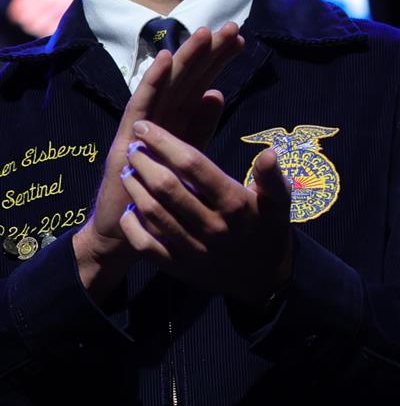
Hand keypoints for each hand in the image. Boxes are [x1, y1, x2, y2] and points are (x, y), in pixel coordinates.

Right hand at [73, 20, 248, 300]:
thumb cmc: (156, 201)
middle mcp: (156, 121)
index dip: (217, 63)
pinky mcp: (126, 140)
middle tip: (230, 26)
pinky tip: (166, 59)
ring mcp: (139, 129)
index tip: (239, 40)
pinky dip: (152, 82)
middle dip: (206, 53)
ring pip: (165, 87)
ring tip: (204, 33)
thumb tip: (217, 95)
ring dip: (184, 59)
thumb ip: (199, 127)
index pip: (198, 86)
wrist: (124, 233)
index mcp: (173, 125)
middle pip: (184, 80)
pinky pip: (141, 106)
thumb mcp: (186, 159)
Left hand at [117, 122, 297, 303]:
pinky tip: (128, 207)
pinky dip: (131, 224)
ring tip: (126, 169)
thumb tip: (269, 151)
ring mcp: (192, 248)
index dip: (164, 142)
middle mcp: (212, 226)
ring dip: (134, 187)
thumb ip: (272, 177)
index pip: (193, 165)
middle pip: (166, 187)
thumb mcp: (279, 203)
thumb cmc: (267, 230)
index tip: (144, 126)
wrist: (262, 279)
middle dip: (143, 162)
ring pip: (152, 213)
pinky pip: (145, 244)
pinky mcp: (176, 267)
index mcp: (235, 203)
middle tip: (132, 146)